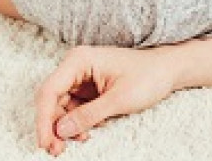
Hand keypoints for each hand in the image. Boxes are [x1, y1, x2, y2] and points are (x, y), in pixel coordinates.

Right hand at [35, 45, 178, 155]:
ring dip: (65, 128)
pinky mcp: (88, 89)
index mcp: (79, 60)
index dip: (43, 120)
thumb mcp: (119, 99)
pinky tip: (85, 134)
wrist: (169, 70)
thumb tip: (60, 131)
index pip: (49, 92)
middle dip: (53, 127)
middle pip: (51, 101)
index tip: (45, 143)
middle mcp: (75, 67)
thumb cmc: (149, 76)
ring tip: (76, 142)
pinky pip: (73, 109)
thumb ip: (89, 115)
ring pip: (60, 108)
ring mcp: (81, 78)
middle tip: (57, 150)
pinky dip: (76, 124)